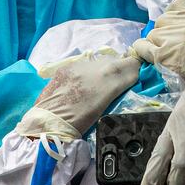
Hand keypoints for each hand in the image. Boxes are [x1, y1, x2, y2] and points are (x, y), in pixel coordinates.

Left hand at [16, 50, 140, 139]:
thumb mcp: (105, 107)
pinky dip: (86, 73)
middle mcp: (97, 66)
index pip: (131, 65)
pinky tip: (82, 84)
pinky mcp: (66, 67)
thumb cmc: (79, 123)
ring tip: (99, 84)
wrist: (48, 123)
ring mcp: (80, 65)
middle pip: (116, 61)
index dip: (135, 69)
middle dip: (120, 69)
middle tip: (119, 81)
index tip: (135, 75)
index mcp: (110, 79)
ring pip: (99, 61)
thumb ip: (117, 89)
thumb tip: (125, 80)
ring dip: (103, 70)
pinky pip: (83, 65)